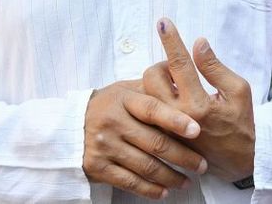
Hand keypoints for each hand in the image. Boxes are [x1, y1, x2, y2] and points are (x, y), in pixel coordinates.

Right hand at [83, 79, 205, 199]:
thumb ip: (154, 87)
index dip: (175, 120)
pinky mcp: (97, 167)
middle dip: (183, 156)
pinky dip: (149, 189)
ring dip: (170, 177)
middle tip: (202, 164)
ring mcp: (104, 146)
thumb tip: (185, 80)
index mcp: (124, 100)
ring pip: (145, 166)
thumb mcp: (127, 89)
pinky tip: (165, 191)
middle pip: (154, 143)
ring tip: (188, 181)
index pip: (152, 109)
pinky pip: (129, 182)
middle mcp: (113, 122)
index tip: (197, 130)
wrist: (69, 126)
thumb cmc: (109, 105)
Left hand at [143, 19, 255, 182]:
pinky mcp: (160, 136)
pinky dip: (155, 96)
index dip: (171, 40)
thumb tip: (199, 43)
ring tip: (176, 85)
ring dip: (158, 80)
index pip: (180, 64)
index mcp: (199, 104)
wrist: (237, 162)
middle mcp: (177, 117)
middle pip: (152, 75)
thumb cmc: (241, 123)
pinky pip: (147, 108)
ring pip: (145, 92)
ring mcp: (165, 129)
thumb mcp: (239, 91)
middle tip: (179, 67)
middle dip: (163, 63)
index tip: (163, 21)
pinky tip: (171, 98)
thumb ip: (216, 67)